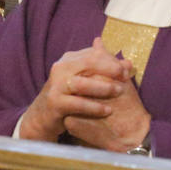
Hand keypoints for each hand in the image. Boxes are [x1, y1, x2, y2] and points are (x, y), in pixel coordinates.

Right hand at [20, 39, 136, 143]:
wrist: (43, 115)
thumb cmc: (70, 94)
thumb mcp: (86, 79)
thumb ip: (105, 69)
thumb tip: (128, 62)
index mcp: (69, 59)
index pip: (94, 54)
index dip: (112, 60)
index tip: (128, 68)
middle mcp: (60, 68)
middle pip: (89, 63)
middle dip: (110, 69)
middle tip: (126, 77)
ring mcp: (55, 85)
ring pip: (82, 83)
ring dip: (103, 87)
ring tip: (119, 91)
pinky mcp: (54, 103)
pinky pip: (77, 103)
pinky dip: (94, 107)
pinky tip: (107, 110)